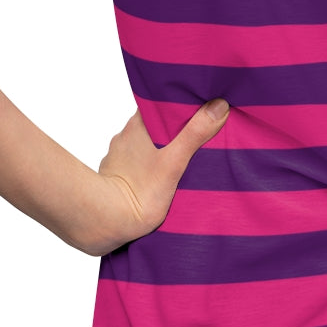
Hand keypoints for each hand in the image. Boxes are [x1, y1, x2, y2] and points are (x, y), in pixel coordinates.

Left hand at [76, 99, 229, 255]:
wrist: (107, 222)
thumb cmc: (140, 192)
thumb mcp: (175, 161)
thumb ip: (195, 134)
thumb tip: (219, 105)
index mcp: (138, 125)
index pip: (160, 104)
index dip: (179, 105)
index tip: (198, 110)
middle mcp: (124, 136)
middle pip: (154, 124)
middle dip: (173, 129)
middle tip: (196, 137)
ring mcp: (117, 156)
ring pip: (144, 144)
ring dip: (159, 148)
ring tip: (180, 159)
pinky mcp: (114, 175)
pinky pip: (135, 163)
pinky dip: (147, 165)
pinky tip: (159, 176)